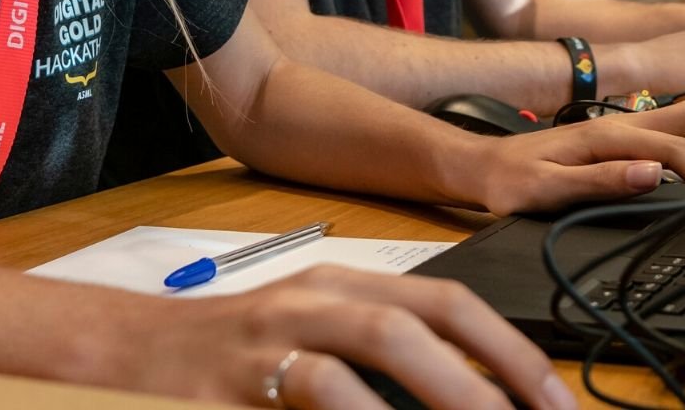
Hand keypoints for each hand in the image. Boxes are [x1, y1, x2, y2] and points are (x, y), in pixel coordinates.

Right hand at [122, 265, 577, 409]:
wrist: (126, 356)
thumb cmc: (230, 361)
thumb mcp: (312, 348)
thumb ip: (380, 370)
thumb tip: (469, 402)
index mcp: (346, 286)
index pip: (452, 303)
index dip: (513, 351)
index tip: (558, 401)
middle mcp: (319, 296)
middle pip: (429, 316)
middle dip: (498, 370)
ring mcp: (278, 330)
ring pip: (381, 342)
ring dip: (448, 387)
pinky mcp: (241, 372)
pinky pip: (317, 386)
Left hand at [465, 102, 684, 217]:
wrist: (478, 165)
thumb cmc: (508, 181)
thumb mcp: (544, 190)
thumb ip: (599, 180)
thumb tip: (653, 172)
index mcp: (609, 135)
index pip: (678, 150)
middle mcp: (624, 123)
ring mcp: (626, 127)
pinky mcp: (625, 138)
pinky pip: (680, 130)